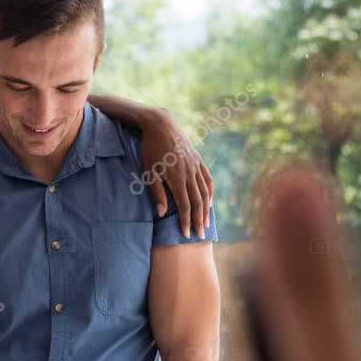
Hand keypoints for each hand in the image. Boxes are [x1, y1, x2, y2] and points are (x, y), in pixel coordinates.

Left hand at [140, 108, 213, 237]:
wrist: (161, 125)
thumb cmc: (151, 149)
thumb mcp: (149, 171)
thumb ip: (157, 193)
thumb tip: (163, 213)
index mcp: (177, 178)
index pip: (185, 206)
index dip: (186, 222)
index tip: (186, 234)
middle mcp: (190, 173)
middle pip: (197, 202)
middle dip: (199, 220)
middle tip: (200, 235)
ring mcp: (196, 166)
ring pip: (205, 192)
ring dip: (206, 210)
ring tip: (206, 223)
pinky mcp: (198, 160)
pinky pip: (208, 179)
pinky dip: (210, 192)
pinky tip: (209, 203)